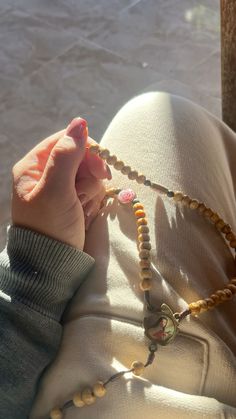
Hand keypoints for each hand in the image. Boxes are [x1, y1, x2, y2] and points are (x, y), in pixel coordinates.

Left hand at [11, 118, 110, 249]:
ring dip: (91, 190)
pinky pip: (91, 187)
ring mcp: (60, 186)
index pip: (65, 140)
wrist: (53, 263)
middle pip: (80, 156)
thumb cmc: (50, 227)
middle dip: (89, 174)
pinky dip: (92, 199)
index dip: (86, 150)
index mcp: (33, 165)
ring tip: (82, 208)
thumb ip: (67, 156)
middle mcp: (45, 173)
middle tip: (88, 193)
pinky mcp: (72, 198)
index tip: (100, 169)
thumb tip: (80, 122)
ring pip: (88, 172)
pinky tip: (84, 212)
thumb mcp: (56, 190)